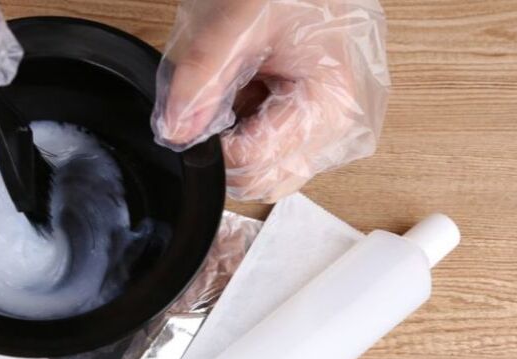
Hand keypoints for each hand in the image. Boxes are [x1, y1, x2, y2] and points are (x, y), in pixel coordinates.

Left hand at [152, 0, 389, 201]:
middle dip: (225, 147)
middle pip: (261, 179)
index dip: (211, 142)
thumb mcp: (240, 20)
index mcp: (329, 107)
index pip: (252, 161)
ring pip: (266, 173)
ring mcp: (333, 132)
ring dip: (238, 141)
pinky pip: (276, 154)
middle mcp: (340, 130)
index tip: (195, 109)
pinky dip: (252, 131)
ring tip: (241, 87)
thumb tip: (176, 131)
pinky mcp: (322, 127)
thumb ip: (202, 76)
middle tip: (217, 95)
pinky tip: (253, 90)